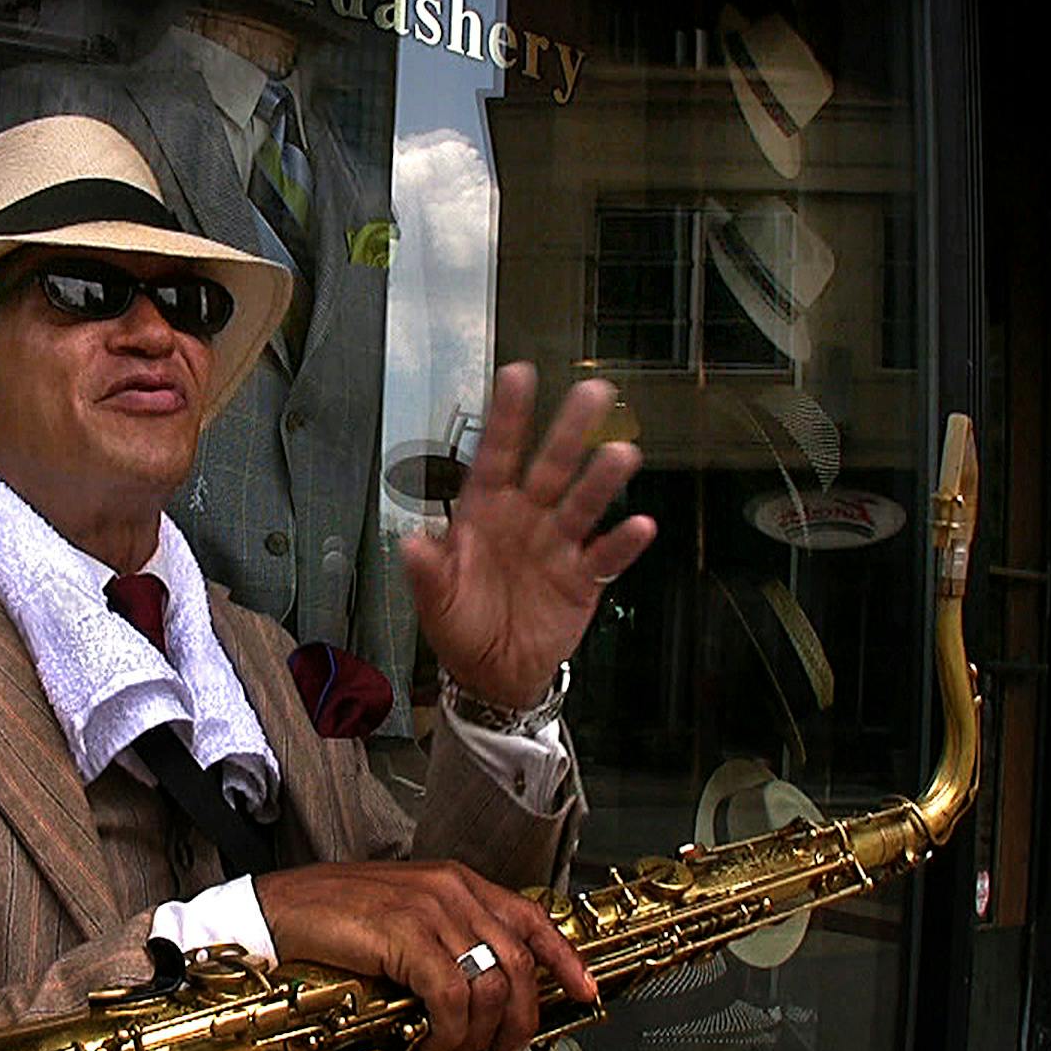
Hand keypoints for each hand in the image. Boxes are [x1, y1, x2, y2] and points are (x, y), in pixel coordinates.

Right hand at [254, 860, 596, 1050]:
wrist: (280, 909)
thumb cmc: (335, 917)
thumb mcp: (405, 919)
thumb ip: (446, 940)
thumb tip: (480, 994)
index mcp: (458, 883)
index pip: (532, 918)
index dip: (565, 958)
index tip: (585, 990)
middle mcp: (452, 891)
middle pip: (520, 961)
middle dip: (522, 1017)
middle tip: (507, 1050)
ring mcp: (430, 911)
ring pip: (492, 983)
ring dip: (482, 1032)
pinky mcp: (405, 936)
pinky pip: (451, 996)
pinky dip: (449, 1031)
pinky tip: (432, 1043)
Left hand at [403, 363, 656, 707]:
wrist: (494, 674)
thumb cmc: (461, 627)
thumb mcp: (433, 601)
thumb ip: (426, 570)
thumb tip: (410, 543)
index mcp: (484, 512)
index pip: (496, 454)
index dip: (508, 416)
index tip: (519, 376)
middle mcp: (525, 518)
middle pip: (551, 465)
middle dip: (570, 429)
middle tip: (594, 393)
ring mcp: (556, 545)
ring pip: (583, 502)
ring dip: (602, 479)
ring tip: (621, 455)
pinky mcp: (582, 578)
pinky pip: (606, 555)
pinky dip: (623, 542)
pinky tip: (640, 525)